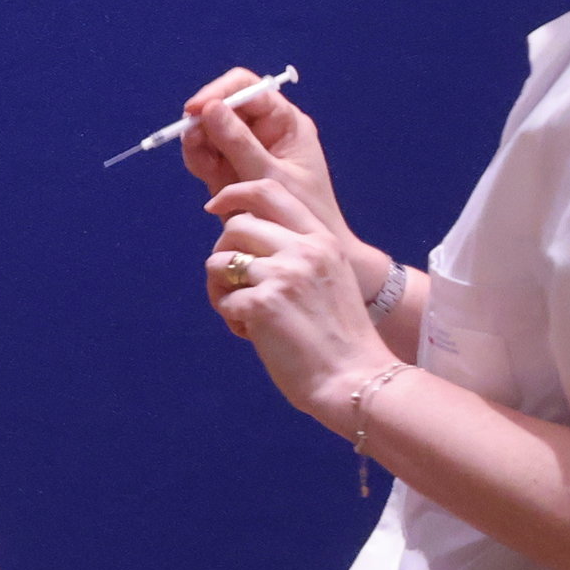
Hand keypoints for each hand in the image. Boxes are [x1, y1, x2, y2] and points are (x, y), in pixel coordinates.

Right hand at [178, 66, 345, 242]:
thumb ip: (239, 143)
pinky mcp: (228, 168)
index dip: (219, 92)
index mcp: (285, 122)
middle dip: (203, 121)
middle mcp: (264, 129)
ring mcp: (244, 149)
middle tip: (192, 142)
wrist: (304, 254)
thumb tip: (209, 109)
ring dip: (197, 142)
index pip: (248, 88)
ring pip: (208, 130)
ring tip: (202, 165)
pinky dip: (197, 159)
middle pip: (223, 106)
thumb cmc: (304, 212)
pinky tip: (203, 173)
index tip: (195, 110)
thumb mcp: (270, 176)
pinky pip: (204, 153)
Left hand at [202, 172, 380, 412]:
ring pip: (219, 262)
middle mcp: (303, 250)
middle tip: (233, 285)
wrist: (355, 378)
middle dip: (223, 253)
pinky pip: (223, 301)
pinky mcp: (262, 303)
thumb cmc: (340, 336)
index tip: (214, 208)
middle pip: (235, 226)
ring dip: (221, 290)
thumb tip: (247, 243)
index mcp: (321, 240)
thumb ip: (298, 255)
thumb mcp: (330, 279)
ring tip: (245, 315)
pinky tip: (256, 336)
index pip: (270, 191)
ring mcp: (282, 275)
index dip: (234, 194)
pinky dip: (232, 320)